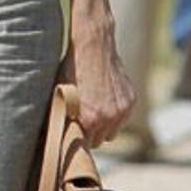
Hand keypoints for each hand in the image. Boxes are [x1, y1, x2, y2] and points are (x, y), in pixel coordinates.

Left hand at [59, 15, 135, 146]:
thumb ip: (65, 120)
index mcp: (89, 120)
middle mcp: (108, 118)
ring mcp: (122, 110)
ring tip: (92, 110)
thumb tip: (59, 135)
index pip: (82, 145)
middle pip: (98, 141)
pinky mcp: (131, 100)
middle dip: (89, 133)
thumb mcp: (61, 97)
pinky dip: (114, 113)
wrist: (92, 45)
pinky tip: (104, 100)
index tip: (70, 133)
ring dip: (103, 125)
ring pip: (112, 132)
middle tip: (80, 120)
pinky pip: (122, 118)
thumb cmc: (70, 69)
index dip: (75, 138)